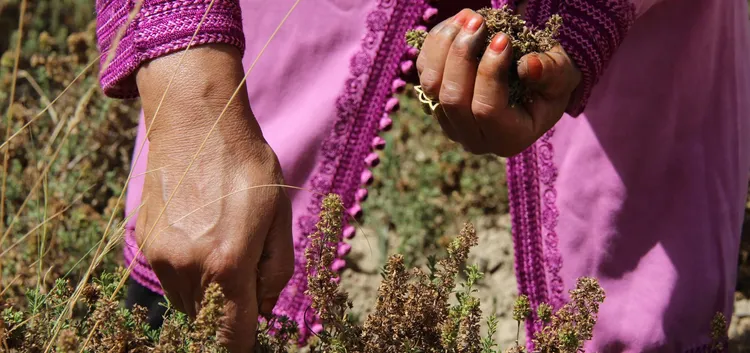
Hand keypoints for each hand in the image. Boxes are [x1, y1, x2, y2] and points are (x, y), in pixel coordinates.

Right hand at [134, 44, 293, 351]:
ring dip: (206, 297)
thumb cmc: (248, 167)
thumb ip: (275, 271)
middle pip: (206, 325)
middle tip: (245, 286)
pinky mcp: (145, 241)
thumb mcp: (279, 218)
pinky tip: (201, 238)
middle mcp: (188, 267)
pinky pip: (168, 278)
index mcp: (229, 264)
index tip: (252, 336)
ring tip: (223, 252)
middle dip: (227, 317)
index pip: (232, 336)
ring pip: (185, 305)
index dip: (245, 343)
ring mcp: (161, 256)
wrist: (198, 123)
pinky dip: (187, 275)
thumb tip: (264, 309)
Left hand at [416, 9, 580, 155]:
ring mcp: (448, 120)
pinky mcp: (433, 100)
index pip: (487, 111)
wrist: (532, 81)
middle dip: (462, 55)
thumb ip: (552, 73)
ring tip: (468, 16)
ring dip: (445, 45)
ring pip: (431, 85)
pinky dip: (436, 42)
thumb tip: (529, 65)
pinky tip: (458, 22)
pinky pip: (424, 71)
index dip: (490, 72)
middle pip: (453, 99)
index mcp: (508, 138)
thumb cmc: (551, 82)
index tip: (502, 38)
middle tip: (478, 21)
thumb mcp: (563, 78)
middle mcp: (473, 136)